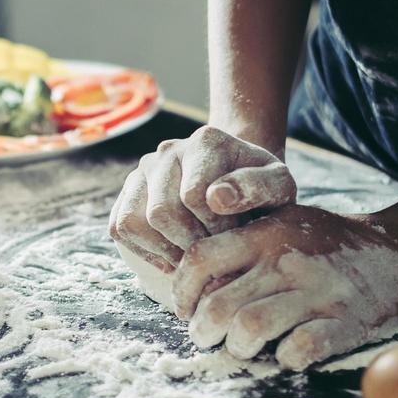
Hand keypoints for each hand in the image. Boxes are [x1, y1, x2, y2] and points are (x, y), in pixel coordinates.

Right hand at [108, 125, 296, 271]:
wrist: (239, 180)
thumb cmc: (260, 188)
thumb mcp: (278, 185)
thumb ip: (259, 186)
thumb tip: (216, 197)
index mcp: (206, 141)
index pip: (193, 196)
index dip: (216, 227)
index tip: (235, 235)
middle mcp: (167, 150)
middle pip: (161, 213)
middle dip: (190, 243)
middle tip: (215, 252)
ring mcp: (143, 170)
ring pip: (134, 222)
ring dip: (166, 249)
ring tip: (194, 256)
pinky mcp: (128, 193)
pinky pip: (120, 227)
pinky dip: (145, 250)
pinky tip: (174, 255)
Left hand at [171, 205, 397, 369]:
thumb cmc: (324, 241)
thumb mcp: (281, 221)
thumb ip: (238, 240)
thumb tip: (189, 275)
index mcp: (265, 235)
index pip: (200, 260)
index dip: (181, 291)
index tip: (184, 308)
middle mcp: (286, 261)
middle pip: (218, 306)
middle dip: (203, 331)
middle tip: (207, 336)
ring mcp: (316, 293)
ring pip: (250, 330)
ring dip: (238, 347)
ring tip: (243, 347)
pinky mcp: (344, 322)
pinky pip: (300, 351)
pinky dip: (286, 359)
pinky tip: (287, 353)